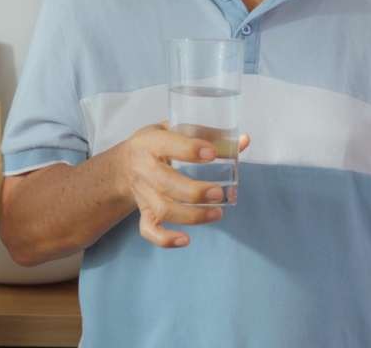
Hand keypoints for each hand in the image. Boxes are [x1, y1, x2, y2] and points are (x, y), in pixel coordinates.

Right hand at [120, 122, 250, 248]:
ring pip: (162, 209)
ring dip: (191, 215)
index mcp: (148, 142)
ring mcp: (142, 192)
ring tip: (217, 213)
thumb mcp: (175, 129)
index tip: (212, 154)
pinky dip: (165, 239)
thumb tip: (245, 142)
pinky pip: (149, 230)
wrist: (125, 164)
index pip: (165, 144)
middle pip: (164, 183)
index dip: (188, 149)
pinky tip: (186, 240)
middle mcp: (142, 168)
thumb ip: (208, 135)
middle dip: (194, 192)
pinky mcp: (143, 211)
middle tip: (219, 193)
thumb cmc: (158, 144)